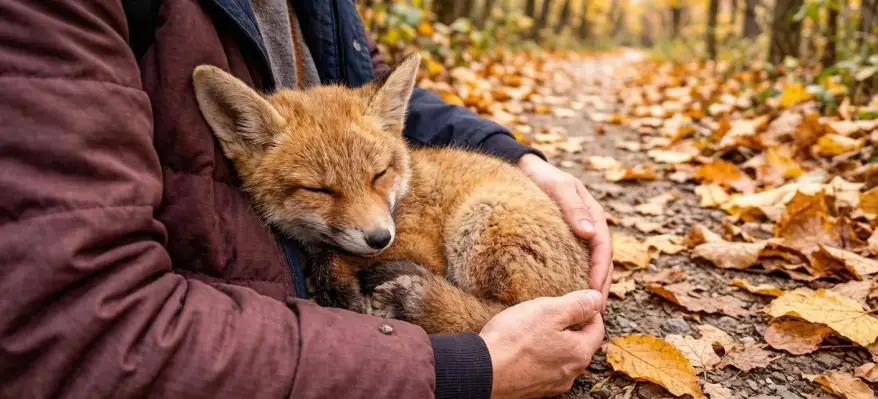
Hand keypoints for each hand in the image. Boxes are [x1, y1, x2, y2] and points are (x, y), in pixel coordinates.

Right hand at [480, 290, 604, 398]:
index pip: (597, 328)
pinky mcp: (533, 389)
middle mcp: (570, 373)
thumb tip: (597, 299)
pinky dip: (539, 356)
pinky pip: (543, 368)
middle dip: (570, 327)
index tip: (577, 300)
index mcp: (579, 353)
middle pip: (579, 344)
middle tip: (553, 312)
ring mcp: (551, 384)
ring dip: (554, 343)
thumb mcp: (549, 311)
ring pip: (560, 357)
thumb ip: (578, 305)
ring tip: (535, 329)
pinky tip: (523, 347)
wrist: (481, 370)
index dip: (589, 311)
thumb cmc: (514, 339)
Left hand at [517, 154, 612, 310]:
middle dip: (600, 286)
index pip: (603, 248)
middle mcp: (590, 226)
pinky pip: (576, 262)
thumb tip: (590, 233)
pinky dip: (577, 278)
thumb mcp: (558, 187)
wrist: (526, 170)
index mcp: (594, 214)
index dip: (601, 271)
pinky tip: (569, 295)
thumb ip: (573, 208)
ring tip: (585, 310)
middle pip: (602, 261)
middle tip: (594, 311)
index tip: (594, 292)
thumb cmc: (541, 177)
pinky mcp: (566, 241)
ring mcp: (580, 234)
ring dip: (591, 286)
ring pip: (591, 264)